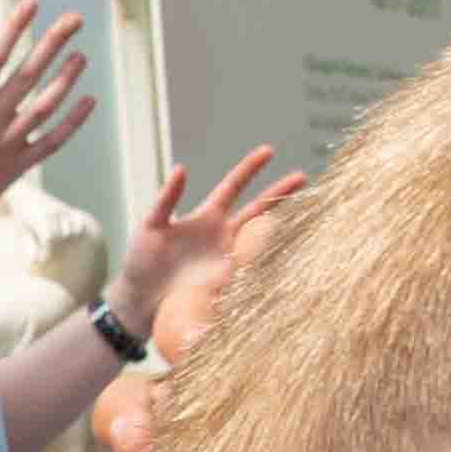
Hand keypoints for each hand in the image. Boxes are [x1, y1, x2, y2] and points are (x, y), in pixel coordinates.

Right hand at [0, 6, 92, 251]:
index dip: (14, 27)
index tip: (31, 3)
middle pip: (29, 75)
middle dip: (54, 43)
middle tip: (75, 19)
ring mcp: (6, 146)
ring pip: (46, 106)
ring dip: (66, 79)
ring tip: (81, 55)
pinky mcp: (15, 168)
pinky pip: (51, 143)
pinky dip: (73, 123)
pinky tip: (88, 101)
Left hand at [105, 146, 285, 323]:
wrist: (140, 300)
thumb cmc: (141, 260)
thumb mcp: (151, 225)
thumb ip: (167, 199)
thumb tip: (181, 168)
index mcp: (207, 217)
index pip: (234, 187)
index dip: (250, 169)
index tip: (269, 151)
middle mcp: (224, 235)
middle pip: (258, 209)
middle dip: (280, 193)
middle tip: (303, 177)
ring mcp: (230, 259)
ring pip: (264, 238)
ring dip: (284, 226)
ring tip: (310, 213)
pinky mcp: (231, 283)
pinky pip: (257, 270)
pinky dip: (274, 261)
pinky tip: (293, 251)